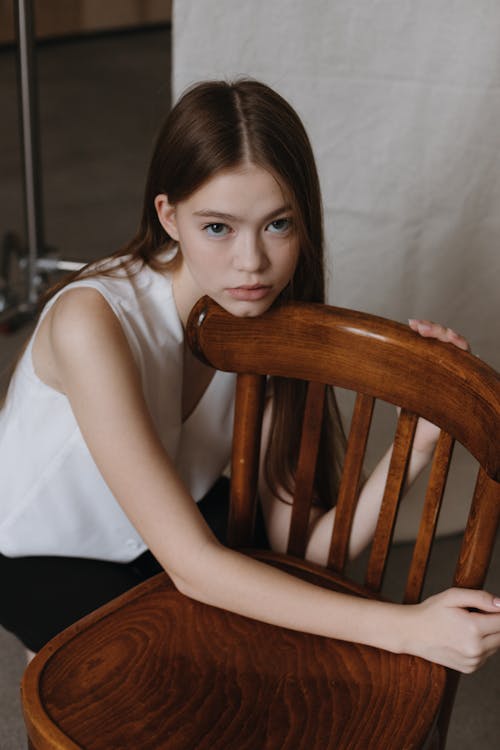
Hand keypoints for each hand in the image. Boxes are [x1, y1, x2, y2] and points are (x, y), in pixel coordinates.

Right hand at [405, 588, 499, 672]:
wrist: (411, 633)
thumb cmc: (430, 612)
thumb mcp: (452, 596)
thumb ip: (480, 598)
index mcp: (473, 628)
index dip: (499, 612)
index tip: (491, 607)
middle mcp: (476, 649)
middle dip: (494, 622)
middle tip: (474, 614)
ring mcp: (473, 661)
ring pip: (496, 645)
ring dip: (489, 634)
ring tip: (466, 625)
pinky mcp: (470, 668)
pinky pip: (486, 655)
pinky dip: (482, 645)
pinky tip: (464, 637)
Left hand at [407, 319, 470, 452]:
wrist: (414, 435)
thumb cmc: (409, 408)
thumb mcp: (400, 382)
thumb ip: (396, 365)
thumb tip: (374, 347)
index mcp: (434, 359)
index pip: (434, 336)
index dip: (426, 326)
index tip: (410, 323)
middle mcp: (449, 364)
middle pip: (449, 338)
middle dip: (436, 328)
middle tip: (419, 328)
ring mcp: (460, 374)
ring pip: (463, 349)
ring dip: (453, 338)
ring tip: (440, 334)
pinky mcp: (468, 387)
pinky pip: (474, 370)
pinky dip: (470, 358)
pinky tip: (463, 351)